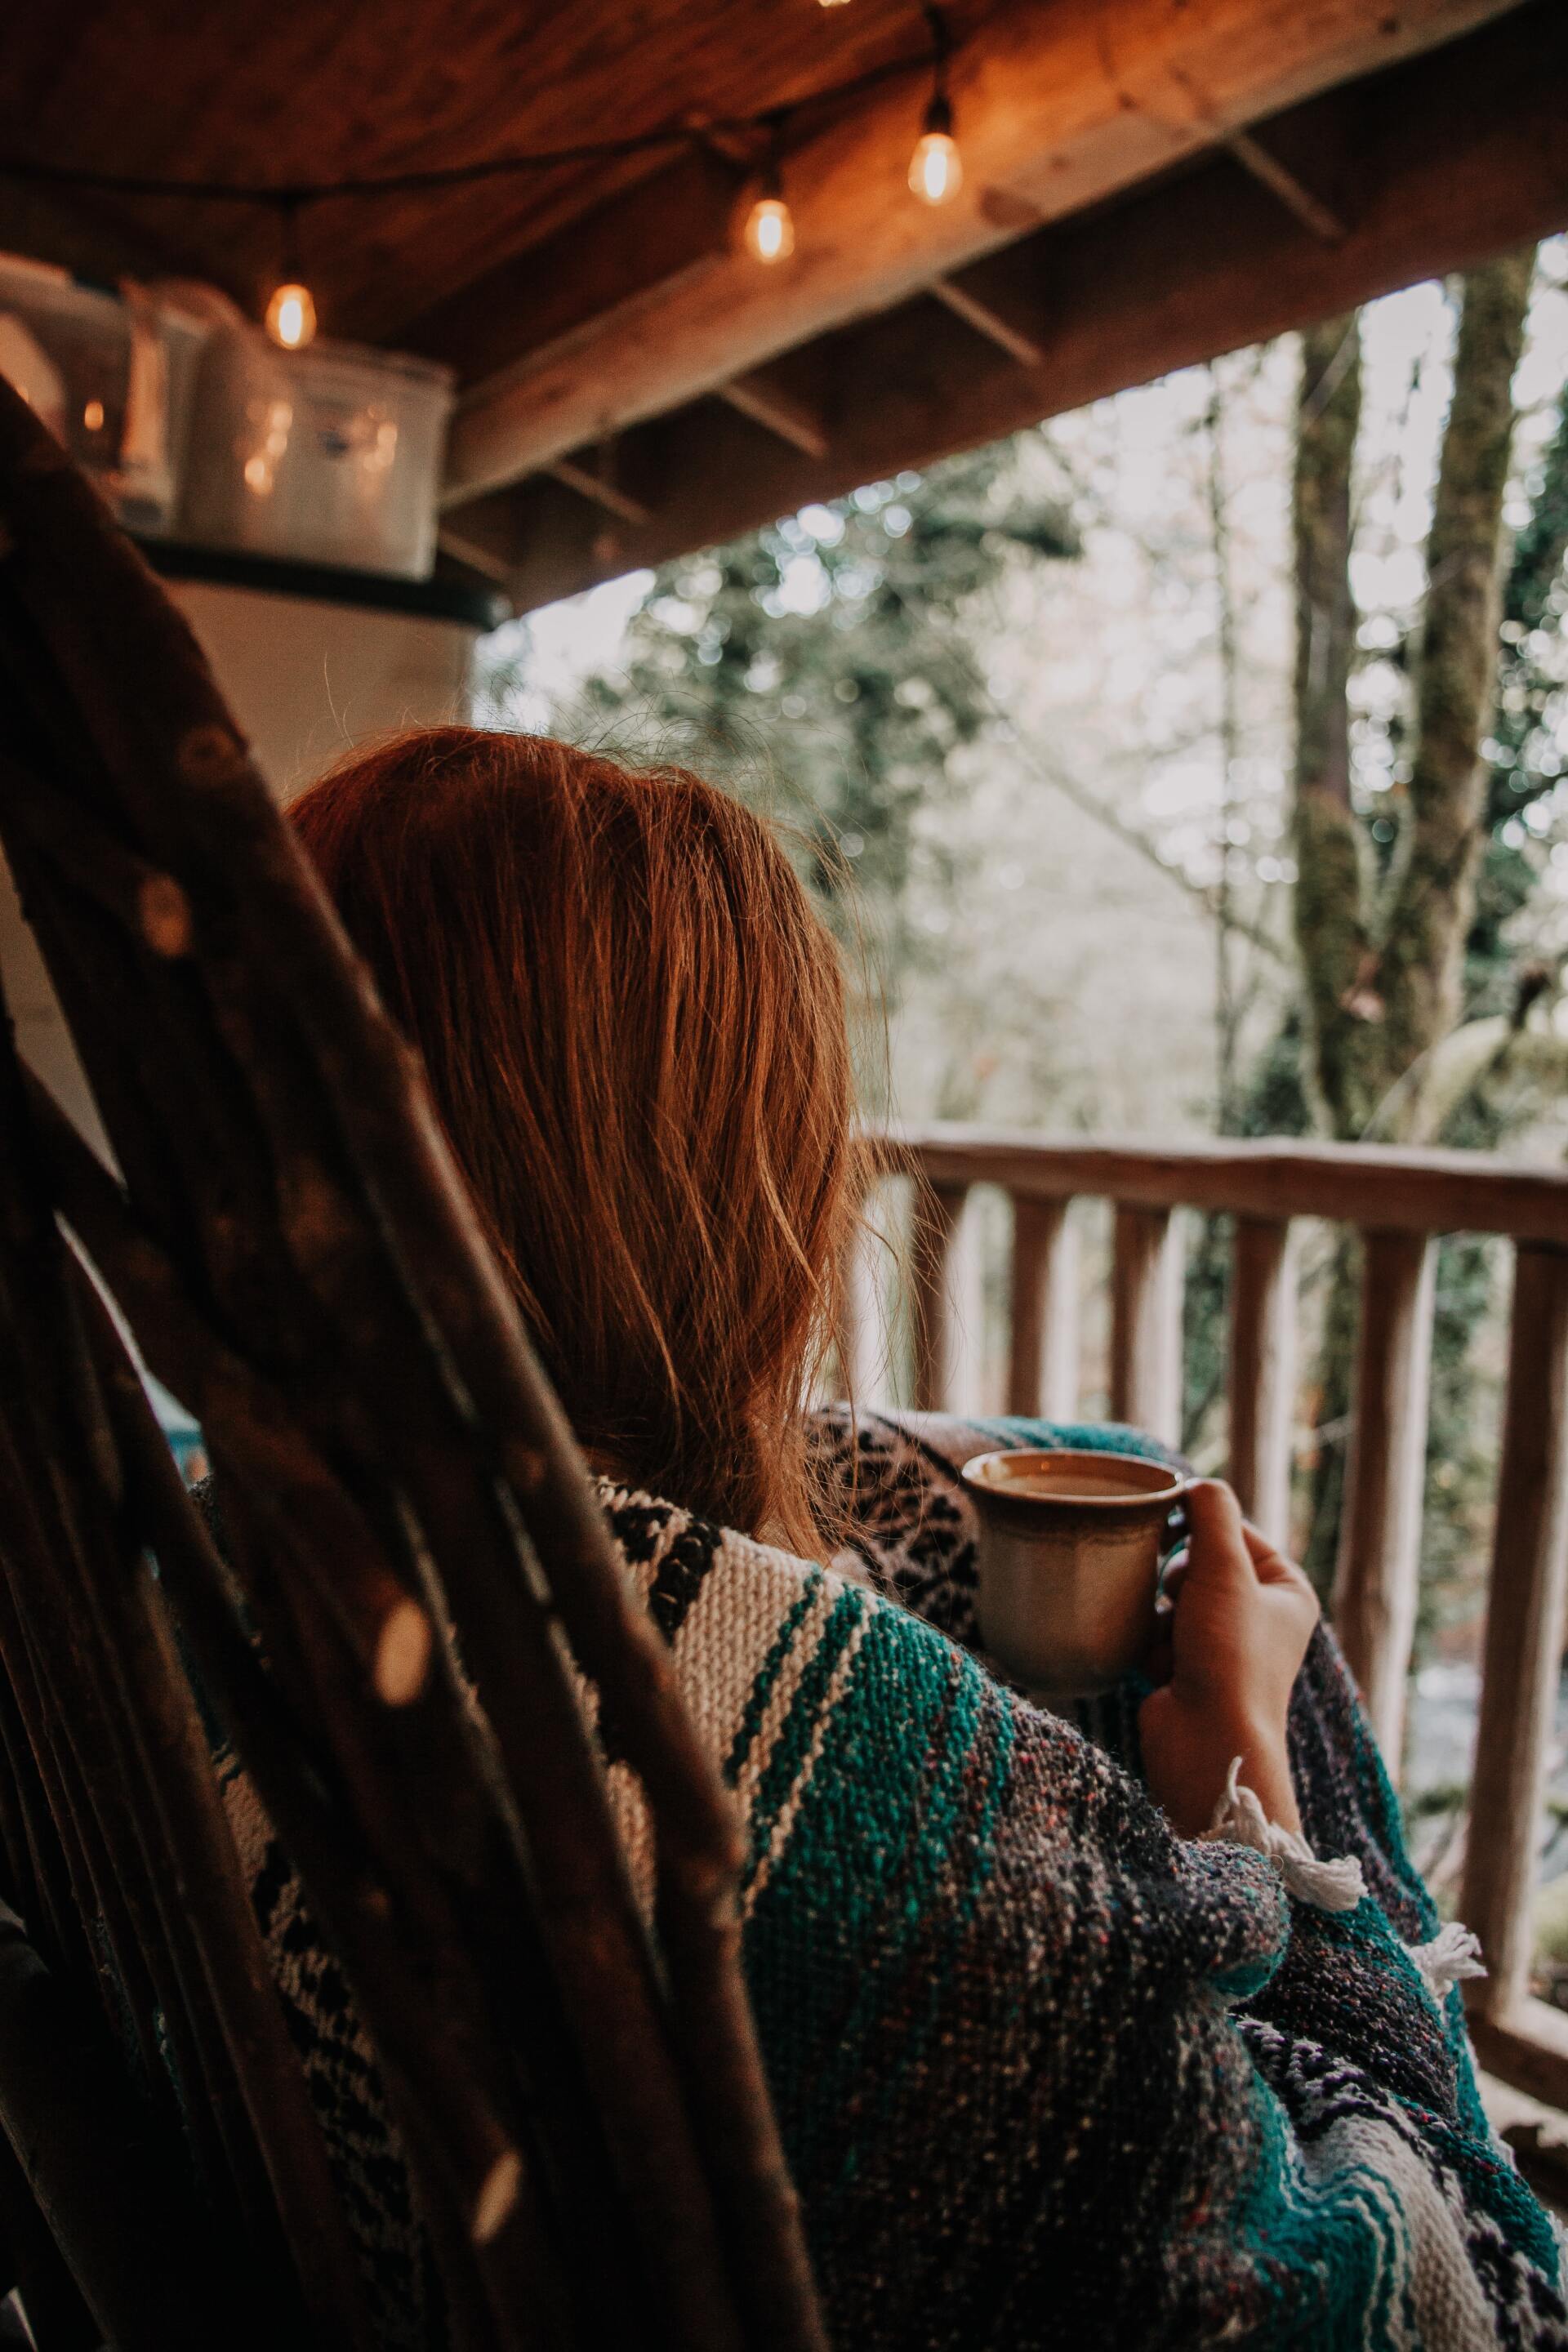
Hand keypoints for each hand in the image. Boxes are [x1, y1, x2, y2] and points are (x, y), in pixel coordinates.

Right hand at [1138, 1480, 1317, 1839]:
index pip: (1235, 1531)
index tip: (1168, 1529)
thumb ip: (1212, 1513)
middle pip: (1199, 1564)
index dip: (1199, 1529)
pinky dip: (1150, 1645)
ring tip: (1168, 1636)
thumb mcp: (1224, 1569)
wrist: (1207, 1742)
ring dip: (1160, 1613)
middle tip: (1176, 1594)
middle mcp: (1262, 1619)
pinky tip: (1157, 1665)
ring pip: (1172, 1600)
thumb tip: (1195, 1486)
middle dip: (1177, 1577)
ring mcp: (1225, 1649)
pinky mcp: (1191, 1674)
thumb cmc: (1228, 1656)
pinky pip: (1157, 1636)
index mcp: (1287, 1591)